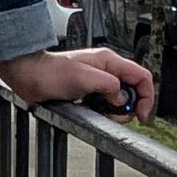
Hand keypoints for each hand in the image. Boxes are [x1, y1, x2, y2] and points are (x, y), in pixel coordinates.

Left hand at [0, 45, 155, 122]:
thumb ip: (109, 86)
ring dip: (115, 110)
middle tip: (117, 115)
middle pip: (133, 90)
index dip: (147, 96)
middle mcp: (106, 70)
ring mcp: (98, 81)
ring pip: (119, 99)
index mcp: (109, 61)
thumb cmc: (50, 72)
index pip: (142, 76)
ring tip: (103, 113)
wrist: (29, 76)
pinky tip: (94, 112)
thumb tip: (122, 98)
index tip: (142, 114)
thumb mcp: (84, 78)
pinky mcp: (88, 91)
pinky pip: (105, 103)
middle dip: (129, 106)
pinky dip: (104, 111)